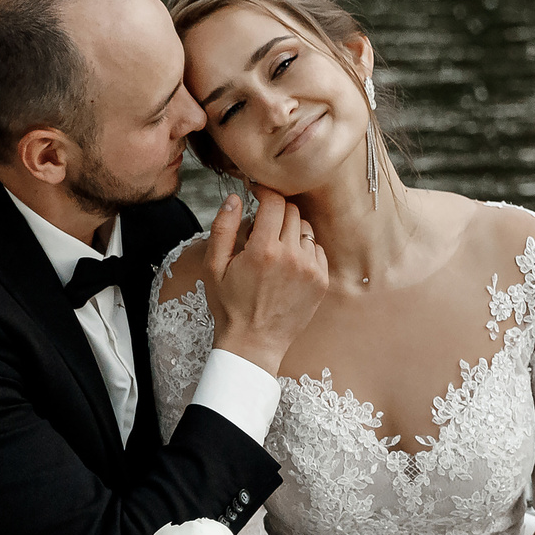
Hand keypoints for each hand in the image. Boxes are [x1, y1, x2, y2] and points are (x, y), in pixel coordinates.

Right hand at [205, 187, 327, 372]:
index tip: (257, 193)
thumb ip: (223, 227)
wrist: (254, 343)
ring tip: (274, 247)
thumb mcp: (213, 266)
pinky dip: (304, 249)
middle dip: (276, 210)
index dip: (264, 191)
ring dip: (290, 229)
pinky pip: (317, 249)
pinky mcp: (321, 281)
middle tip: (262, 225)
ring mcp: (310, 269)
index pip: (274, 201)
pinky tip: (288, 263)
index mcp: (263, 249)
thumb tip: (235, 198)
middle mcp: (292, 256)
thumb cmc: (230, 305)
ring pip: (306, 229)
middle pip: (292, 211)